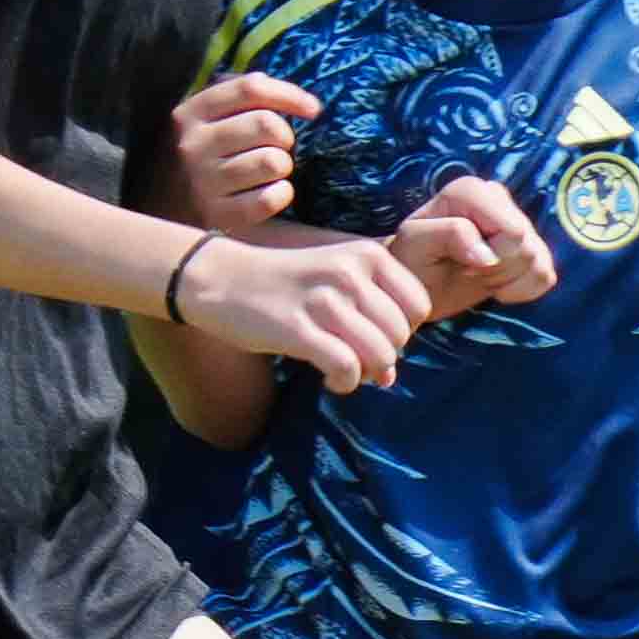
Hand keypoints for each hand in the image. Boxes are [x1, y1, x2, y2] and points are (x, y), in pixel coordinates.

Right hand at [172, 72, 315, 229]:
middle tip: (278, 148)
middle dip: (285, 137)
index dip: (289, 94)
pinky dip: (281, 195)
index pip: (249, 88)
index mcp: (189, 113)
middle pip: (267, 124)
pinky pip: (270, 199)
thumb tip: (277, 86)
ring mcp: (201, 182)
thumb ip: (231, 96)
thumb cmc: (192, 159)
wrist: (156, 214)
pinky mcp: (215, 216)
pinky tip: (270, 194)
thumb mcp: (197, 120)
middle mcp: (192, 145)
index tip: (313, 109)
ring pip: (273, 162)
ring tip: (270, 172)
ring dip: (283, 166)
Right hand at [179, 231, 434, 391]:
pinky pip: (347, 370)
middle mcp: (350, 273)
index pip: (418, 305)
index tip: (374, 338)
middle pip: (401, 336)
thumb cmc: (282, 284)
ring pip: (381, 356)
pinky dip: (345, 384)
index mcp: (366, 254)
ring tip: (343, 372)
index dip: (403, 332)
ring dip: (366, 375)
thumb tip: (389, 378)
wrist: (219, 278)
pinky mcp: (299, 329)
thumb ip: (369, 318)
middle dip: (384, 358)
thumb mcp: (333, 280)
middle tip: (356, 360)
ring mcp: (325, 300)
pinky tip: (328, 380)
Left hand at [392, 174, 559, 320]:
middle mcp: (498, 197)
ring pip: (538, 261)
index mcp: (471, 192)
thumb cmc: (411, 260)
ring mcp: (518, 221)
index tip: (462, 265)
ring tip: (478, 276)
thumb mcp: (416, 245)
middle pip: (526, 247)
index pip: (513, 231)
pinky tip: (497, 285)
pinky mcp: (531, 247)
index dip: (491, 259)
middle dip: (497, 271)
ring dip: (507, 281)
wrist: (418, 281)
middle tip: (467, 272)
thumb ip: (450, 235)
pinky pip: (546, 275)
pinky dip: (522, 290)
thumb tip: (488, 254)